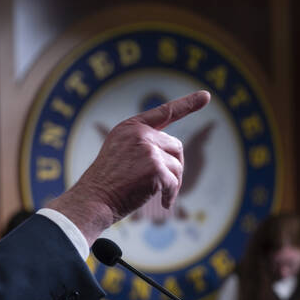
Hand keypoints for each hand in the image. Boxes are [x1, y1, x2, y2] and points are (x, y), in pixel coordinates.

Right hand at [47, 92, 210, 244]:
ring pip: (177, 166)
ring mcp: (148, 150)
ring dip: (172, 183)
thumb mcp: (119, 152)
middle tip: (164, 184)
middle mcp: (140, 134)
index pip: (164, 112)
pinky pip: (174, 183)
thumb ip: (142, 144)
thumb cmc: (105, 182)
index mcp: (131, 127)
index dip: (187, 104)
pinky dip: (170, 195)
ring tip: (158, 195)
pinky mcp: (155, 169)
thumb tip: (175, 154)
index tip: (206, 95)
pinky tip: (162, 203)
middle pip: (175, 146)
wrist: (93, 200)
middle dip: (173, 166)